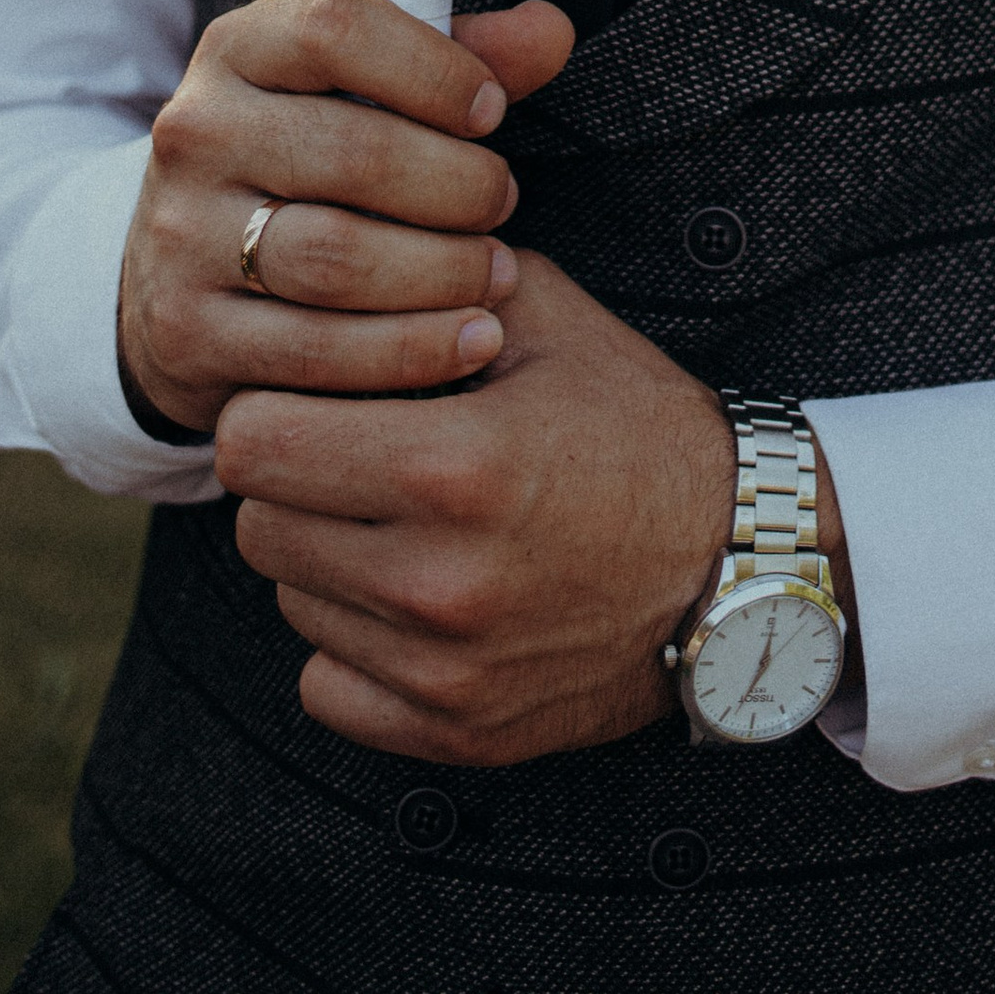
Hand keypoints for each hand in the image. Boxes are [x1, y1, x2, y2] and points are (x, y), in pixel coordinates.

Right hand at [118, 0, 572, 436]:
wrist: (181, 262)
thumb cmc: (307, 156)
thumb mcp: (364, 88)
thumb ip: (461, 53)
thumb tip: (552, 30)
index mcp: (239, 49)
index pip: (336, 28)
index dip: (433, 68)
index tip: (492, 110)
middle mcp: (198, 133)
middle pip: (353, 154)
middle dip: (457, 184)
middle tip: (505, 202)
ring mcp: (184, 235)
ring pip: (337, 259)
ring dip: (442, 272)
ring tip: (497, 274)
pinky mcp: (190, 332)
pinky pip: (317, 350)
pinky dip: (410, 351)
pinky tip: (469, 340)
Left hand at [219, 250, 853, 761]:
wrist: (740, 561)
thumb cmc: (640, 426)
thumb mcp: (553, 321)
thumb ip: (439, 280)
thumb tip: (342, 260)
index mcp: (453, 466)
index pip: (253, 442)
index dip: (274, 402)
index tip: (316, 391)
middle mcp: (437, 581)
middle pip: (258, 525)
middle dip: (296, 478)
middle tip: (354, 449)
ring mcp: (443, 672)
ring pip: (291, 602)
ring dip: (325, 556)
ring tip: (400, 515)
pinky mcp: (454, 732)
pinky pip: (326, 685)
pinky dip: (352, 642)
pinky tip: (412, 595)